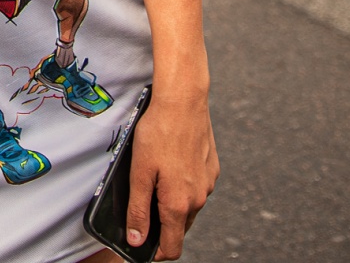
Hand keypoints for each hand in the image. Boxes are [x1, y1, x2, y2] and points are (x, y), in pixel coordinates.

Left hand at [125, 87, 217, 257]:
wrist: (184, 101)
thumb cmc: (158, 133)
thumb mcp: (139, 173)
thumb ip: (138, 210)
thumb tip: (136, 240)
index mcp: (179, 204)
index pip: (172, 246)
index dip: (156, 252)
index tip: (142, 245)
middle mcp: (199, 198)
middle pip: (180, 227)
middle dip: (162, 223)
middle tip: (143, 203)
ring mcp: (208, 183)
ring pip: (189, 206)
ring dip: (173, 202)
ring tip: (155, 178)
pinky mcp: (212, 168)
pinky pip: (197, 187)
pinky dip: (183, 185)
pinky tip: (170, 164)